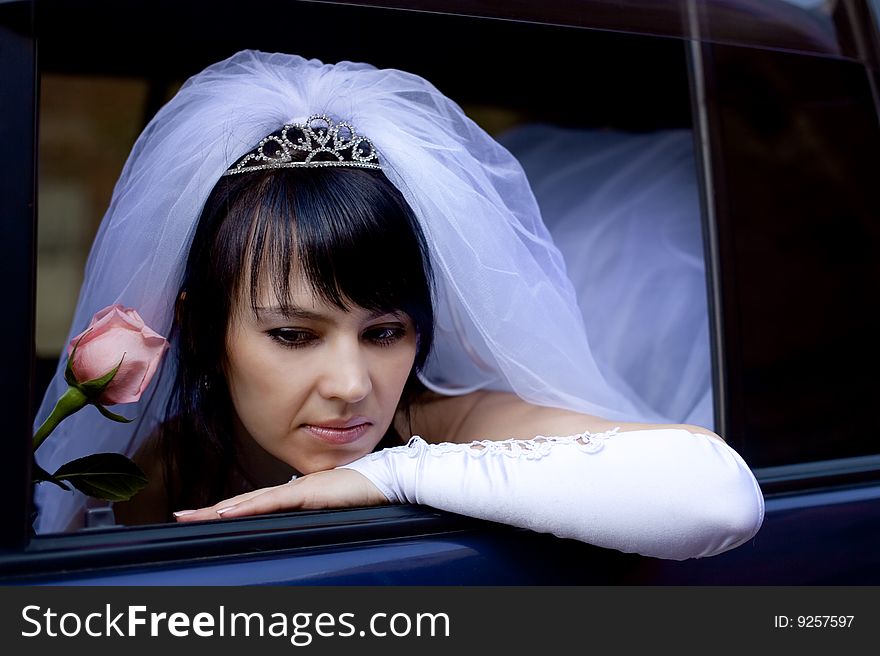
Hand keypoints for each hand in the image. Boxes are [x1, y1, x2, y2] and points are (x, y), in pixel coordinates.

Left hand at [173, 468, 389, 521]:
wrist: (386, 478)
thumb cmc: (364, 494)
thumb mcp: (332, 510)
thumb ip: (313, 513)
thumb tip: (299, 525)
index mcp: (294, 494)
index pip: (253, 503)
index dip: (227, 509)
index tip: (202, 515)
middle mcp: (290, 489)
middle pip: (242, 501)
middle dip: (210, 510)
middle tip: (181, 515)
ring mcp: (297, 490)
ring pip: (250, 501)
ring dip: (218, 510)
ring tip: (192, 516)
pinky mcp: (307, 493)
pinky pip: (272, 502)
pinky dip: (248, 508)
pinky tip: (227, 514)